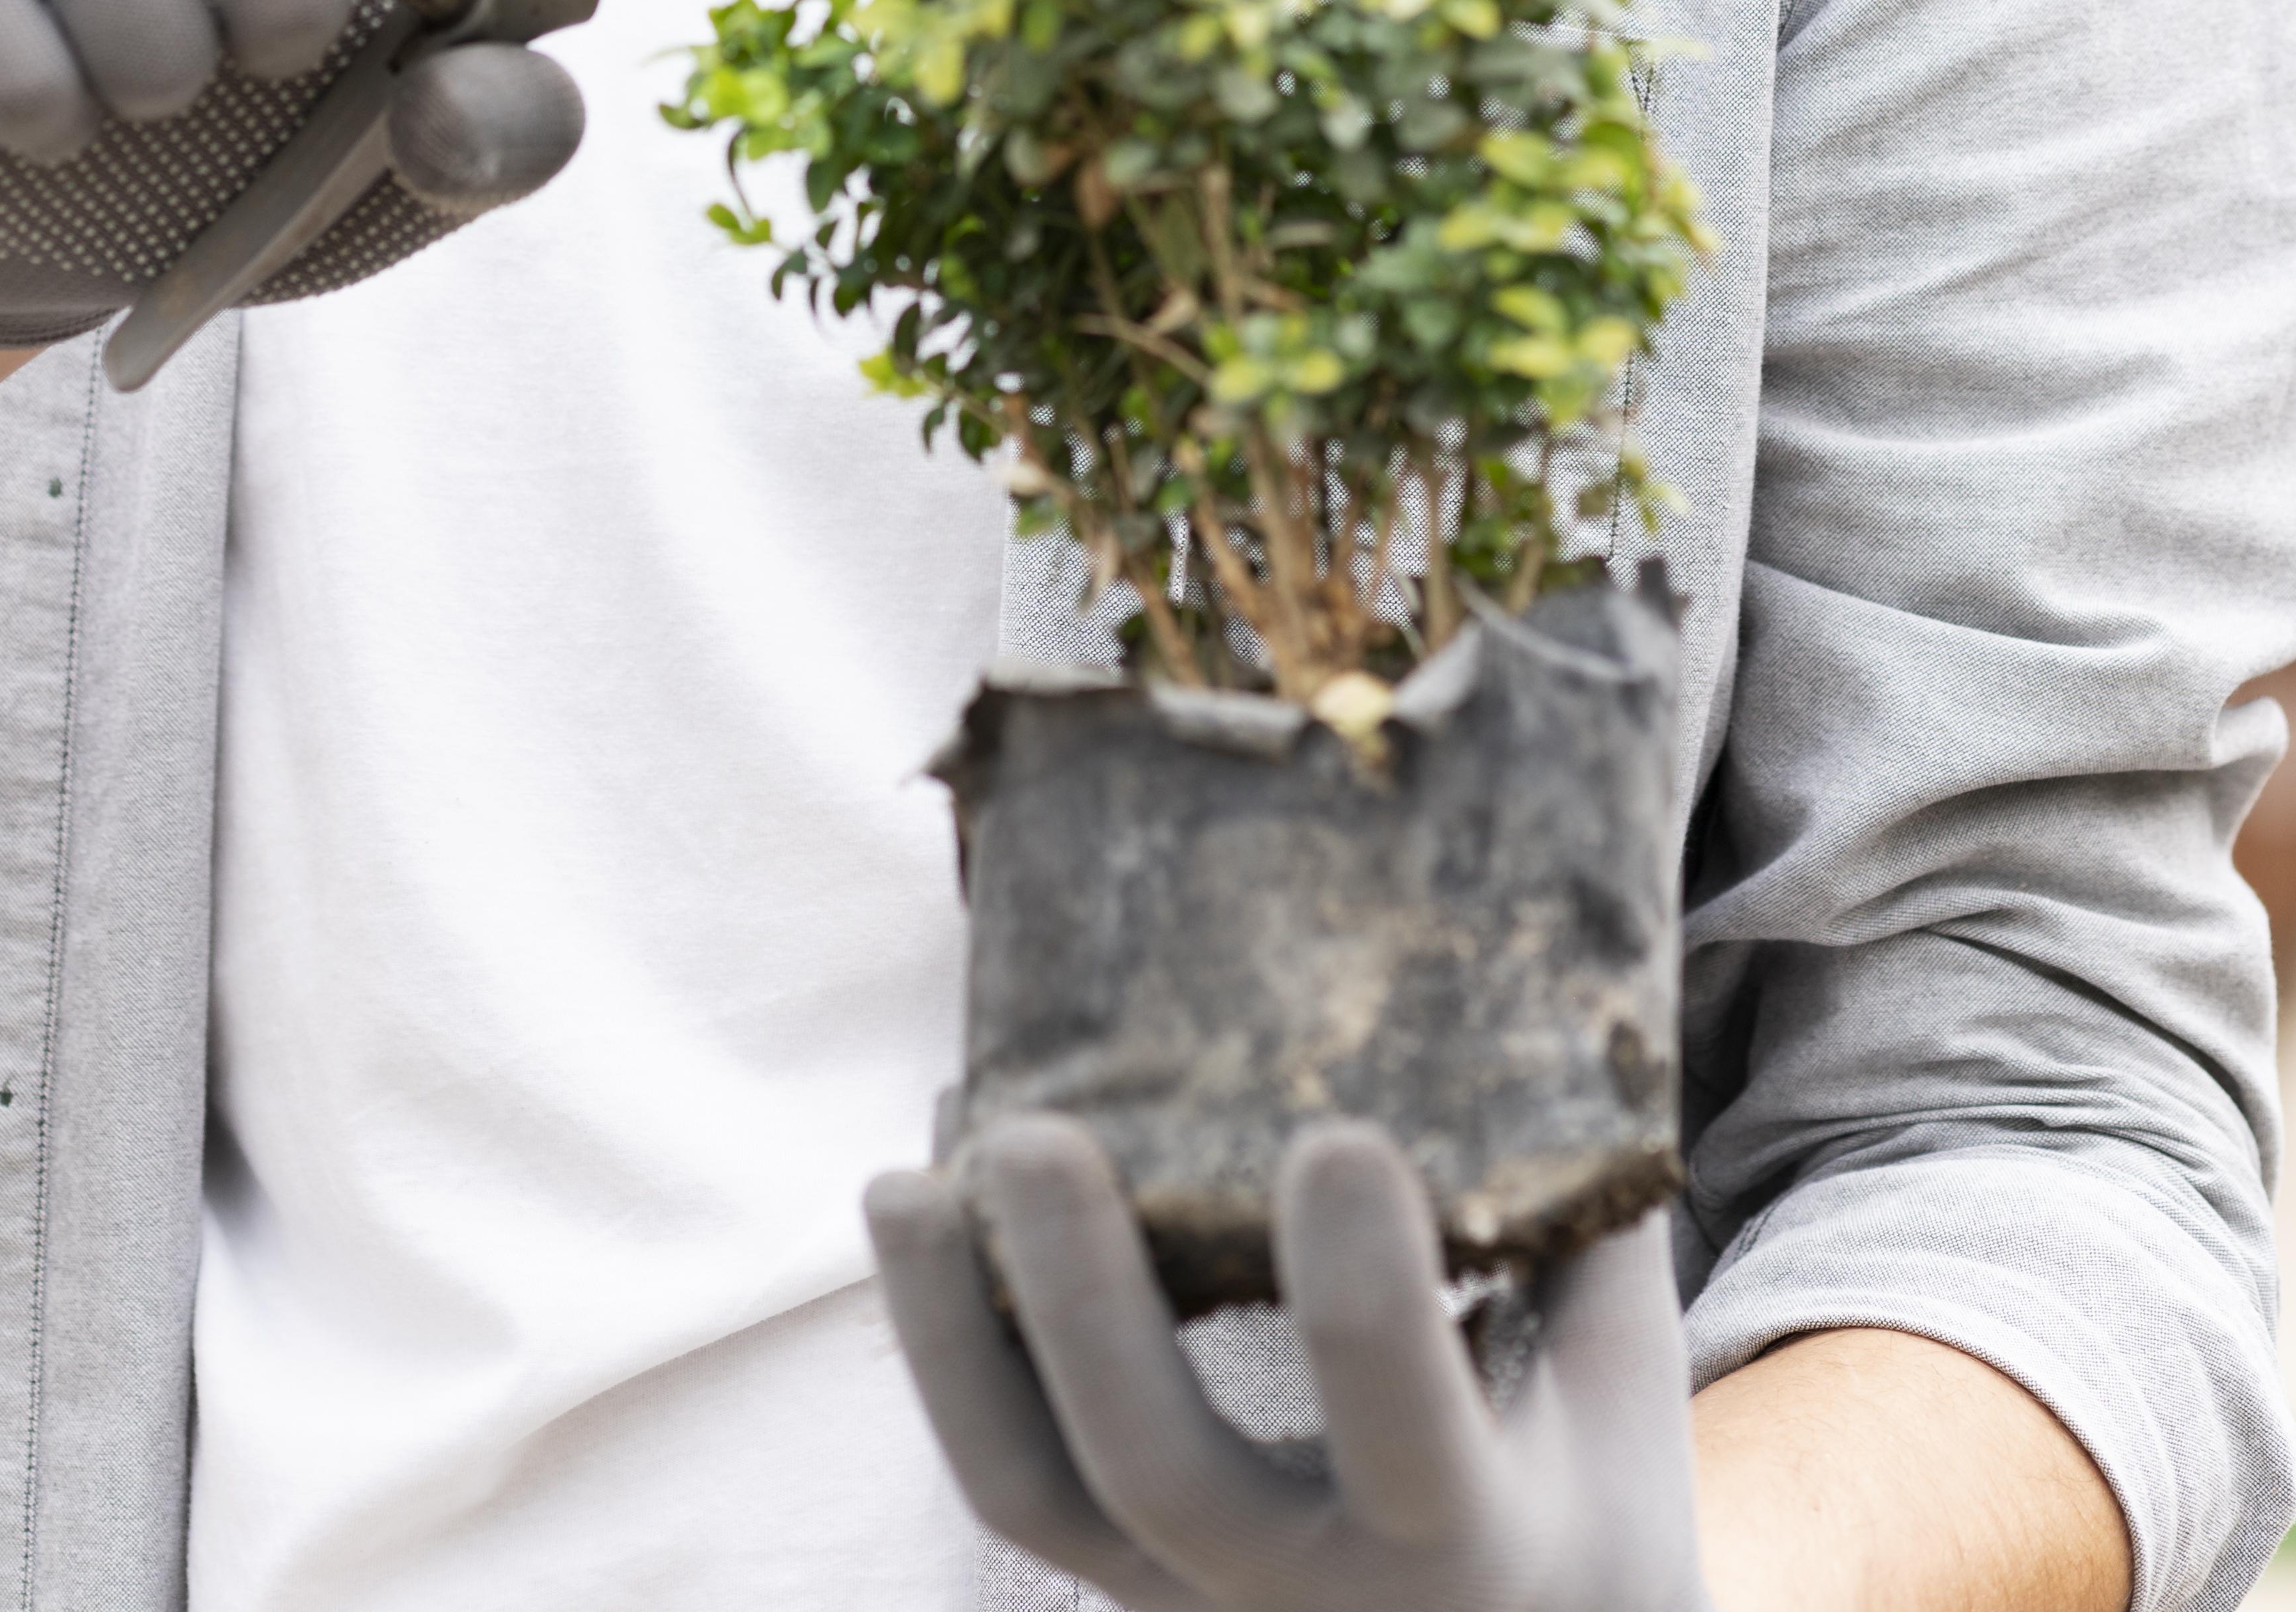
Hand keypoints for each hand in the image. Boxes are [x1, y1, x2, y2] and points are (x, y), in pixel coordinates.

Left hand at [868, 1117, 1711, 1611]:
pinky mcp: (1113, 1572)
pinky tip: (922, 1193)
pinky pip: (1005, 1468)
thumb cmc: (1586, 1482)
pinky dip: (949, 1336)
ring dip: (954, 1331)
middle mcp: (1310, 1590)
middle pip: (1159, 1475)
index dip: (1364, 1299)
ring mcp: (1189, 1594)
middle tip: (1032, 1136)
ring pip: (1029, 1494)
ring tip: (904, 1180)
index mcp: (1465, 1537)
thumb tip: (1543, 969)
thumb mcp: (1614, 1371)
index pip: (1404, 1435)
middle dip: (1086, 1304)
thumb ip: (1578, 1205)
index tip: (1338, 1135)